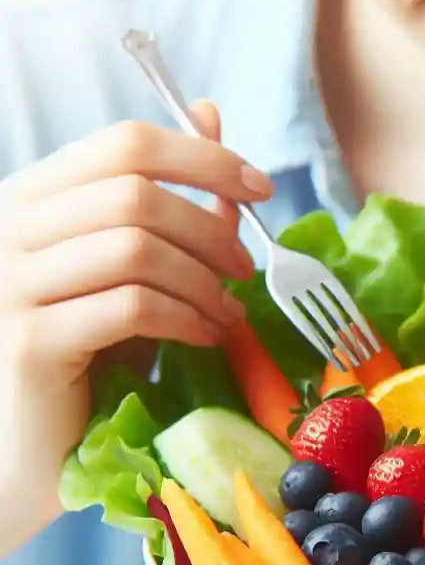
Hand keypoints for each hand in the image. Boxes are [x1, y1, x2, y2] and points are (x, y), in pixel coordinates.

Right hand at [0, 103, 271, 552]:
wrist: (31, 448)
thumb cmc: (90, 356)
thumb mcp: (138, 272)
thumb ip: (173, 201)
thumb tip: (211, 116)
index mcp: (32, 199)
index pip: (122, 144)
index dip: (203, 158)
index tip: (259, 187)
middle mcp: (9, 229)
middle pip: (135, 192)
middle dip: (212, 228)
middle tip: (246, 269)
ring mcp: (10, 285)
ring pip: (136, 247)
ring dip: (204, 281)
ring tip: (227, 312)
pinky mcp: (31, 342)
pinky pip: (132, 306)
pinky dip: (188, 317)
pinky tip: (207, 335)